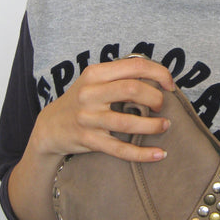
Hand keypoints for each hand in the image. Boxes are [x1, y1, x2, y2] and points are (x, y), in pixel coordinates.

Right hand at [32, 57, 174, 162]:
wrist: (50, 126)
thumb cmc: (81, 100)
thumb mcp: (94, 80)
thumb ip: (120, 75)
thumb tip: (157, 76)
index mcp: (95, 73)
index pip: (134, 66)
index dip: (158, 73)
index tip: (169, 84)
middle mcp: (90, 93)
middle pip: (132, 89)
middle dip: (155, 97)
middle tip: (161, 105)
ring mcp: (88, 118)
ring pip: (127, 122)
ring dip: (153, 125)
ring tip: (165, 125)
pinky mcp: (89, 140)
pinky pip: (120, 149)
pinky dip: (142, 153)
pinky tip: (159, 154)